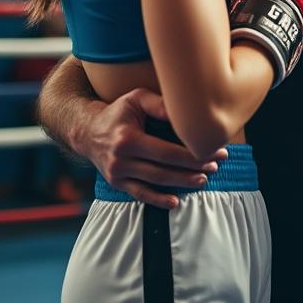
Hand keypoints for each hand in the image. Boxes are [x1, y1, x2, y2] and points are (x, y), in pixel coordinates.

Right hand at [80, 87, 226, 208]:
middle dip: (193, 169)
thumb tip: (187, 113)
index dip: (194, 155)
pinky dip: (158, 200)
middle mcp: (121, 159)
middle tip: (215, 167)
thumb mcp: (136, 99)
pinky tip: (175, 202)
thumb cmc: (118, 112)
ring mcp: (118, 174)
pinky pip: (140, 194)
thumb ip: (160, 104)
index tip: (215, 152)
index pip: (167, 151)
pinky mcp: (116, 183)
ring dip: (181, 183)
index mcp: (128, 139)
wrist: (87, 131)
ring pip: (155, 183)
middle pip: (164, 169)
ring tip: (203, 180)